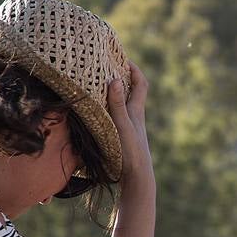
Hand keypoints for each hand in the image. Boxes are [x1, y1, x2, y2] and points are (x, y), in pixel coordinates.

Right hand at [107, 62, 152, 185]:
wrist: (138, 179)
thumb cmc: (131, 152)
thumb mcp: (122, 125)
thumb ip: (117, 104)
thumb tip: (114, 79)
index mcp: (137, 111)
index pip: (141, 83)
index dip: (134, 69)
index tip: (123, 57)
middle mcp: (135, 117)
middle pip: (131, 91)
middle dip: (121, 76)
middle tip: (106, 66)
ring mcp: (129, 127)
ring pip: (122, 104)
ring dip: (112, 93)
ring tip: (97, 83)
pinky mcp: (123, 137)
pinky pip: (116, 116)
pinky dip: (107, 108)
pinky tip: (95, 109)